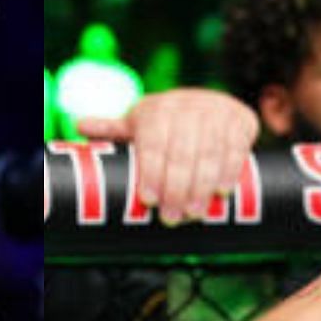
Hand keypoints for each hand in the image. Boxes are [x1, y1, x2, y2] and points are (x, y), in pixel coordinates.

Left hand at [79, 89, 258, 224]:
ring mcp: (216, 112)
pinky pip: (236, 149)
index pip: (153, 143)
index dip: (151, 172)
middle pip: (181, 152)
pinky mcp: (240, 121)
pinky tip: (221, 193)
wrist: (210, 102)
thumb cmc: (166, 123)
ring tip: (194, 214)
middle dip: (176, 188)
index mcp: (157, 109)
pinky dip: (229, 172)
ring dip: (202, 186)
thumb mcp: (140, 124)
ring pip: (209, 153)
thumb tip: (80, 127)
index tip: (149, 200)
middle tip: (171, 218)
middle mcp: (187, 106)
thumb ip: (113, 129)